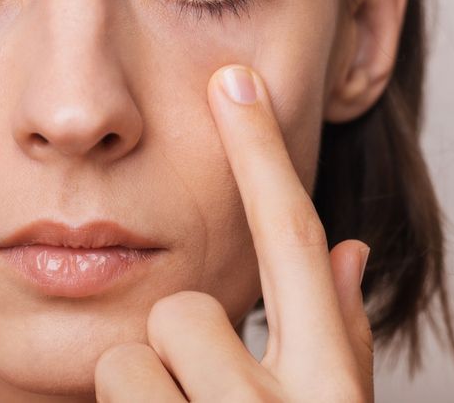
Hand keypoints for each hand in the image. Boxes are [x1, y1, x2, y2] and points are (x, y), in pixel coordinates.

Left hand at [94, 65, 373, 401]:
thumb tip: (349, 250)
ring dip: (147, 390)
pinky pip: (104, 388)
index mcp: (328, 388)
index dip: (261, 153)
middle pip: (183, 308)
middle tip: (200, 393)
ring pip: (129, 359)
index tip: (234, 81)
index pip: (292, 242)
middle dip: (180, 343)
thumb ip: (342, 335)